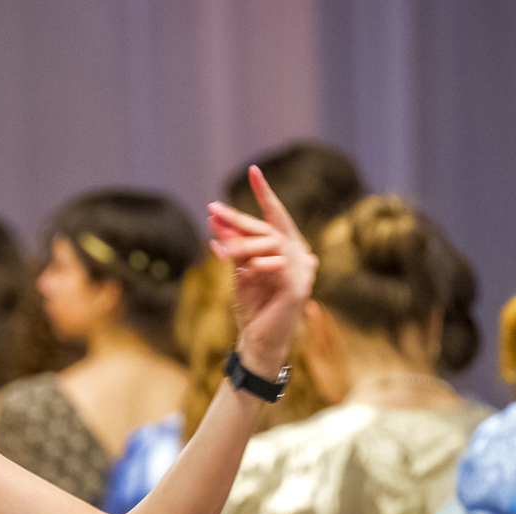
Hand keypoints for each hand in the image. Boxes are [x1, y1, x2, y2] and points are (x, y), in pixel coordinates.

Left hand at [208, 165, 316, 378]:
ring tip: (219, 248)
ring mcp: (303, 270)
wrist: (260, 340)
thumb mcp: (240, 272)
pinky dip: (257, 264)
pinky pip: (275, 265)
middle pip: (268, 228)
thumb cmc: (254, 308)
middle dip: (238, 219)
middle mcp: (300, 255)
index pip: (275, 216)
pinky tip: (242, 268)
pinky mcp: (298, 287)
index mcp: (287, 248)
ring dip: (241, 244)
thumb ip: (234, 249)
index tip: (254, 170)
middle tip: (212, 209)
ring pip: (269, 243)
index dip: (265, 193)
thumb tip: (217, 223)